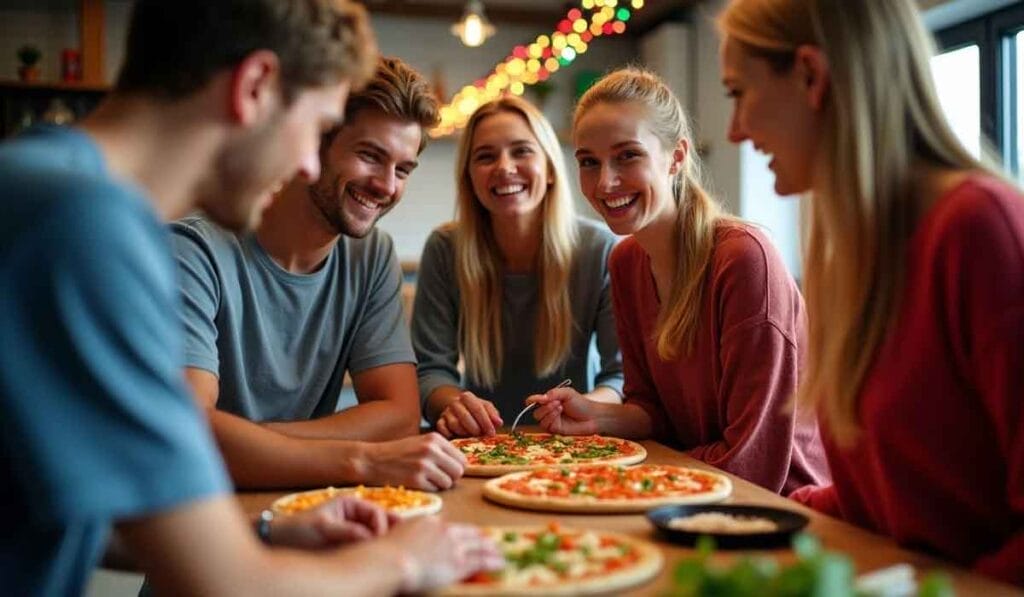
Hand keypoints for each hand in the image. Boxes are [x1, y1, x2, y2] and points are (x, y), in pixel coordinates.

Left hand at [269, 496, 397, 548]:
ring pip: (376, 537)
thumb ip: (348, 531)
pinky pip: (366, 548)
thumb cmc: (297, 530)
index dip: (381, 527)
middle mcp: (355, 516)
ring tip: (380, 556)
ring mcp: (353, 530)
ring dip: (378, 545)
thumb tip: (371, 537)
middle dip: (386, 535)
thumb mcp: (323, 529)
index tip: (377, 543)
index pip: (377, 513)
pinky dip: (370, 553)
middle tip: (386, 551)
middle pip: (381, 524)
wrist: (277, 542)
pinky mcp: (349, 545)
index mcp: (351, 504)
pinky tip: (371, 561)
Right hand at [360, 433, 465, 490]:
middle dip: (451, 477)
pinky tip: (417, 482)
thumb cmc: (397, 453)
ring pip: (448, 483)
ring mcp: (424, 465)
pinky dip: (429, 489)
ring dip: (439, 485)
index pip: (462, 459)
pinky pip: (435, 490)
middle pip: (459, 471)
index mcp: (435, 439)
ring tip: (426, 479)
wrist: (371, 460)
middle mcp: (431, 450)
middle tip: (437, 477)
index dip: (456, 467)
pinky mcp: (416, 480)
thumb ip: (440, 451)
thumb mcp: (421, 443)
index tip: (446, 470)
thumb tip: (461, 466)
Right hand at [384, 517, 503, 592]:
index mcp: (429, 522)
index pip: (449, 526)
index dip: (459, 532)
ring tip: (497, 552)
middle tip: (488, 541)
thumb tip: (405, 536)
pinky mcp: (459, 562)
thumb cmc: (386, 552)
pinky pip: (481, 560)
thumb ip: (406, 534)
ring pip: (478, 545)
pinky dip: (492, 561)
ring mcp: (453, 545)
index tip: (464, 535)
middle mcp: (444, 530)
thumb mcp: (395, 535)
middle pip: (468, 533)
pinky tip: (499, 563)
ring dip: (490, 549)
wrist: (391, 561)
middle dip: (479, 538)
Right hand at [435, 391, 502, 437]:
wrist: (457, 408)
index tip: (491, 433)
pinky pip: (443, 430)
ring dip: (464, 433)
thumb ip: (493, 414)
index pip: (477, 408)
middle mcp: (455, 403)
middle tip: (481, 436)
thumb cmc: (474, 410)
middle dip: (475, 428)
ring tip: (471, 437)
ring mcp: (446, 412)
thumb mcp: (485, 408)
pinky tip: (457, 438)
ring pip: (454, 424)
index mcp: (467, 397)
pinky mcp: (440, 422)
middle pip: (465, 416)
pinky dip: (450, 435)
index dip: (486, 422)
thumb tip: (498, 422)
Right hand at [528, 387, 599, 434]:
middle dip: (544, 407)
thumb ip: (553, 393)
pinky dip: (551, 419)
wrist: (592, 416)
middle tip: (556, 402)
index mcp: (550, 402)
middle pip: (536, 412)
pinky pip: (547, 426)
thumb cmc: (581, 403)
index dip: (532, 401)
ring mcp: (553, 422)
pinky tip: (560, 414)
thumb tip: (541, 398)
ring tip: (560, 407)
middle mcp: (549, 412)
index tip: (533, 400)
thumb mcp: (567, 393)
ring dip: (548, 412)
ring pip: (540, 420)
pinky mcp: (556, 430)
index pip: (535, 402)